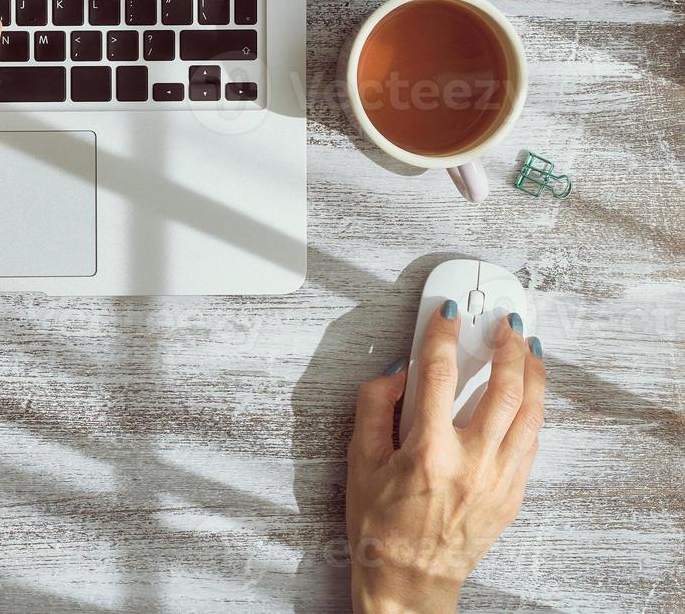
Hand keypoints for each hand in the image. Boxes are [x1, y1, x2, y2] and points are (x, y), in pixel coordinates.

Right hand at [346, 305, 545, 613]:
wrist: (409, 578)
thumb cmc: (381, 525)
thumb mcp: (360, 460)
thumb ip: (374, 407)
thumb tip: (396, 373)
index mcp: (429, 452)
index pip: (439, 375)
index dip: (443, 335)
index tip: (448, 314)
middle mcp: (471, 464)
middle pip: (504, 389)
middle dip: (508, 347)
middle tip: (506, 323)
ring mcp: (498, 480)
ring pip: (530, 414)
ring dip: (532, 374)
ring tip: (528, 349)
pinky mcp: (512, 495)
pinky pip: (531, 441)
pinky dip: (531, 410)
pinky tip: (527, 394)